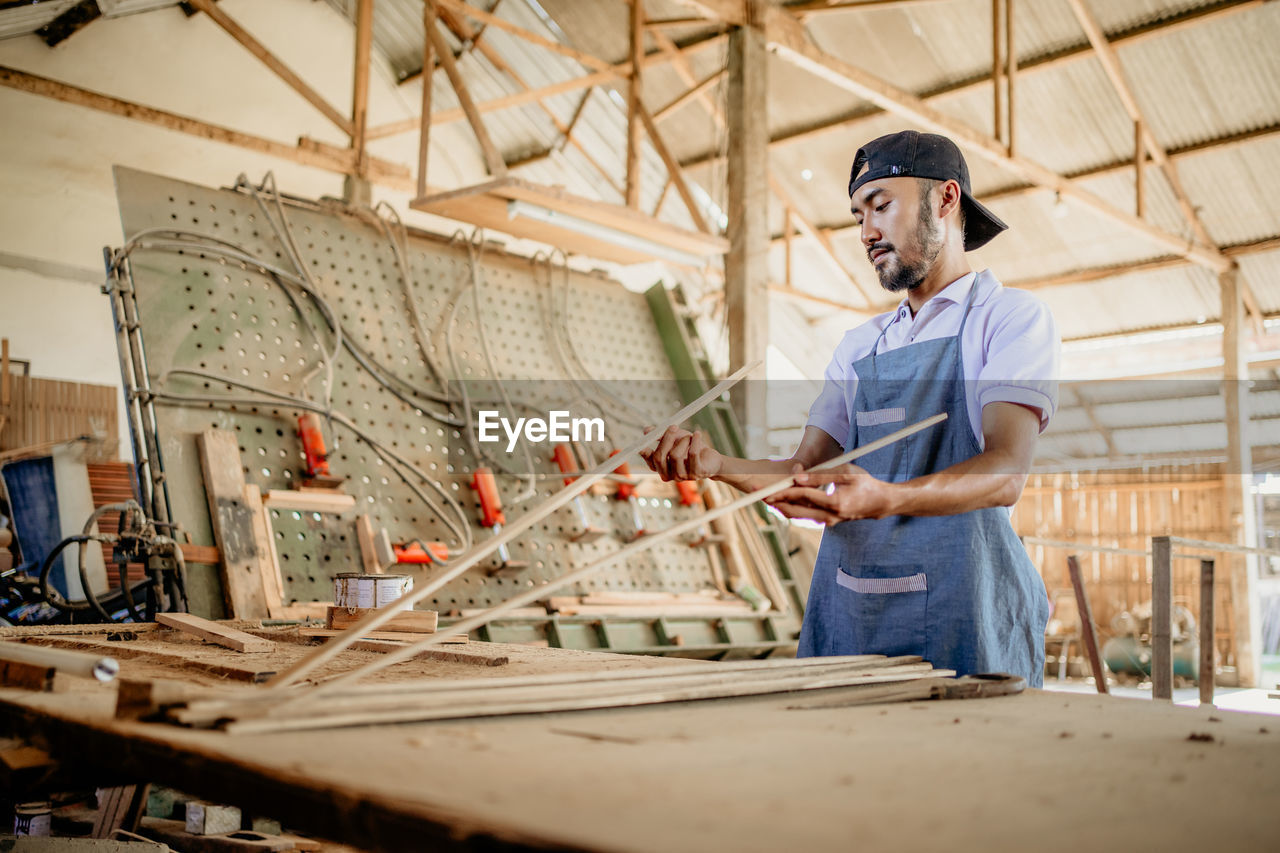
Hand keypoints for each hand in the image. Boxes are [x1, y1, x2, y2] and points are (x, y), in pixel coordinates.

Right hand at [639, 426, 722, 481]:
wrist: (711, 459)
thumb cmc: (690, 448)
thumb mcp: (675, 439)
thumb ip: (661, 435)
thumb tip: (646, 430)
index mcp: (661, 468)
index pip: (650, 461)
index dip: (645, 452)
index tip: (645, 439)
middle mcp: (669, 475)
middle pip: (659, 458)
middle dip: (665, 439)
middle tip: (673, 426)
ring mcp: (682, 476)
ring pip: (675, 456)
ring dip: (683, 441)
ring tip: (690, 436)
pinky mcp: (696, 474)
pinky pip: (692, 455)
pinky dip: (695, 441)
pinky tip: (697, 434)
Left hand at [766, 464, 892, 523]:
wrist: (880, 503)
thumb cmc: (865, 483)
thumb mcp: (846, 472)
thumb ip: (822, 474)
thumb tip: (797, 476)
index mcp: (835, 503)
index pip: (803, 496)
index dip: (784, 490)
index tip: (768, 487)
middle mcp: (830, 517)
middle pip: (795, 511)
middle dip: (775, 502)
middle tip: (757, 493)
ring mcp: (828, 522)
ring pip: (798, 516)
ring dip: (780, 506)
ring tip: (764, 496)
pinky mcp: (827, 522)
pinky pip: (804, 516)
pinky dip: (791, 509)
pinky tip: (780, 501)